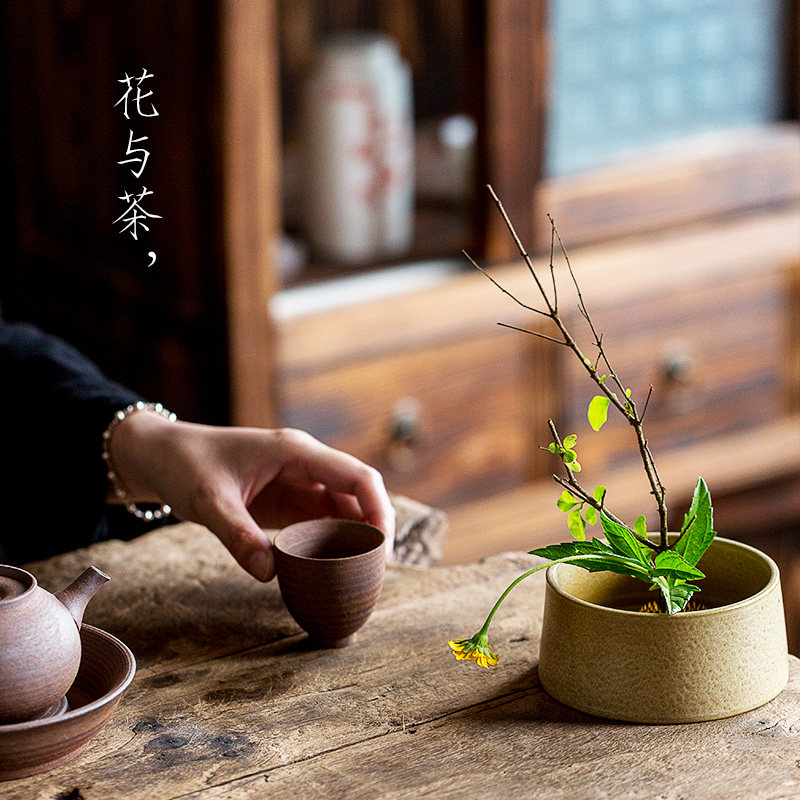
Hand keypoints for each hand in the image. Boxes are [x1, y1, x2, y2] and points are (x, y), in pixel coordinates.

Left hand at [107, 412, 394, 580]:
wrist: (162, 456)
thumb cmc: (185, 465)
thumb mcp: (208, 500)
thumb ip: (238, 535)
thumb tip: (270, 574)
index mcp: (296, 452)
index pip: (357, 476)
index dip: (378, 510)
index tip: (381, 548)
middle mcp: (306, 464)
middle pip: (359, 494)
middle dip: (374, 529)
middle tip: (375, 572)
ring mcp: (299, 482)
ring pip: (345, 509)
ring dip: (355, 538)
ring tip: (360, 576)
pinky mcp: (288, 501)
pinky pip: (322, 521)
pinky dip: (332, 543)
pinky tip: (333, 568)